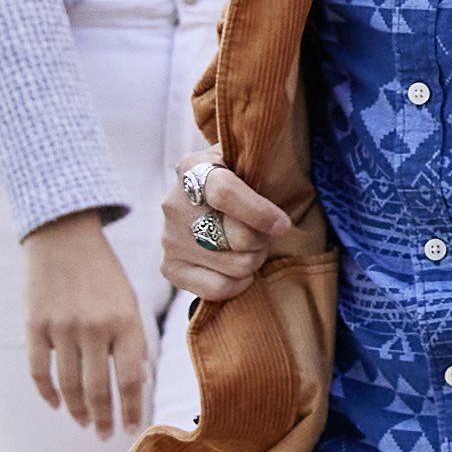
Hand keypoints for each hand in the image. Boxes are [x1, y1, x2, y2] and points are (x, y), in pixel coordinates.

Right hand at [15, 216, 153, 442]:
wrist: (62, 233)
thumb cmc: (102, 272)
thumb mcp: (128, 300)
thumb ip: (134, 340)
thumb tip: (139, 383)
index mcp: (125, 321)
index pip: (131, 380)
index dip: (131, 410)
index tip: (131, 429)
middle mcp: (94, 328)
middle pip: (100, 390)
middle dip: (103, 419)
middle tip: (104, 435)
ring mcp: (61, 328)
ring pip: (69, 386)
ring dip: (78, 411)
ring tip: (84, 423)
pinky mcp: (34, 326)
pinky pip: (40, 372)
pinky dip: (48, 393)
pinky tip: (57, 405)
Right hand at [149, 148, 306, 313]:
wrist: (208, 200)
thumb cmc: (240, 179)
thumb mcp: (248, 162)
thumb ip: (261, 171)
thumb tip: (279, 213)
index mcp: (192, 167)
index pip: (225, 193)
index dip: (260, 212)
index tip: (283, 225)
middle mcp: (174, 202)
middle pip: (238, 237)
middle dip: (263, 239)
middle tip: (265, 233)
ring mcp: (169, 237)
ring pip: (235, 266)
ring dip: (254, 259)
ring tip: (251, 246)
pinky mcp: (170, 266)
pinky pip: (217, 288)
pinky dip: (239, 283)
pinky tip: (241, 270)